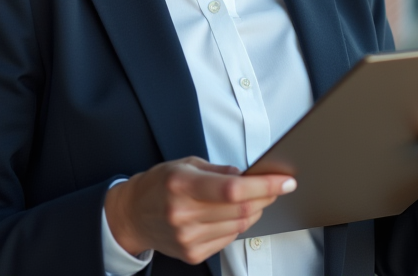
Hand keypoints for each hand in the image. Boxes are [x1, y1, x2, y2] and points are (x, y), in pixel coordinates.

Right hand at [104, 156, 296, 264]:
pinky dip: (238, 225)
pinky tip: (231, 215)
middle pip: (242, 210)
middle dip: (266, 197)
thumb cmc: (160, 185)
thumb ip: (219, 170)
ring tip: (251, 199)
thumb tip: (249, 176)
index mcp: (182, 185)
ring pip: (240, 226)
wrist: (132, 215)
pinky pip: (229, 239)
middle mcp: (184, 214)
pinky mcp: (192, 253)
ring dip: (254, 211)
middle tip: (274, 187)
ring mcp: (188, 237)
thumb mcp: (185, 164)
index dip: (264, 186)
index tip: (285, 181)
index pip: (233, 189)